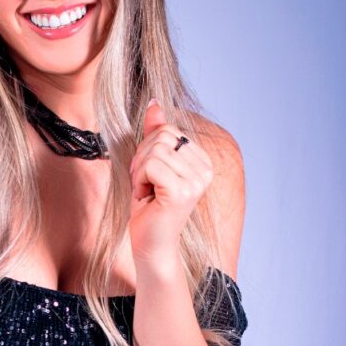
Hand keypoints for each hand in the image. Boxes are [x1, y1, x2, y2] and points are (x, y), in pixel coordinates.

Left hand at [128, 100, 213, 266]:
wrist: (151, 243)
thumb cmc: (150, 206)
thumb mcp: (150, 163)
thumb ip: (155, 133)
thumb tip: (155, 102)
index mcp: (203, 160)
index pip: (167, 130)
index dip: (148, 150)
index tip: (150, 176)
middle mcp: (206, 169)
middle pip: (161, 137)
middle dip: (142, 160)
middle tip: (146, 185)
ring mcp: (196, 181)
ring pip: (154, 151)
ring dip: (139, 172)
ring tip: (147, 193)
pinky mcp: (182, 191)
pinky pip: (150, 166)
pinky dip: (139, 181)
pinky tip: (146, 198)